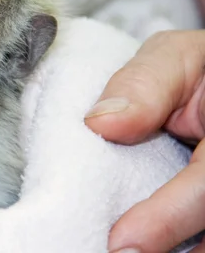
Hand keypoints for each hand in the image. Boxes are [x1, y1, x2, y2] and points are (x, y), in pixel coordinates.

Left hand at [84, 30, 204, 252]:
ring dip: (179, 250)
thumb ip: (143, 84)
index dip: (168, 217)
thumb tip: (98, 123)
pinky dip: (183, 244)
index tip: (122, 241)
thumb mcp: (174, 59)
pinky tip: (155, 247)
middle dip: (172, 249)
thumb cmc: (199, 69)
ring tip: (130, 252)